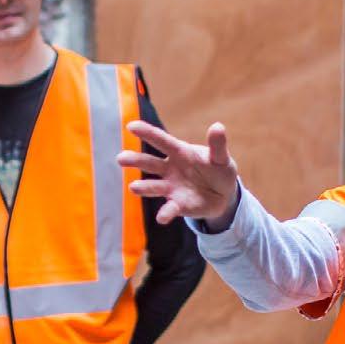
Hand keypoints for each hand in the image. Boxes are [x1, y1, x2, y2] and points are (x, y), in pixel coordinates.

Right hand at [120, 119, 242, 225]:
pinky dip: (165, 213)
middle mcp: (170, 169)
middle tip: (121, 158)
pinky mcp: (177, 205)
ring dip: (143, 187)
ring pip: (153, 186)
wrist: (224, 195)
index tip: (131, 126)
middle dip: (135, 161)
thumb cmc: (218, 170)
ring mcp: (171, 187)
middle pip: (150, 163)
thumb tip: (217, 126)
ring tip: (133, 188)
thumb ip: (217, 145)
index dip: (147, 133)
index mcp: (180, 152)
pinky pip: (169, 209)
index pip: (162, 141)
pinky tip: (162, 218)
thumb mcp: (221, 158)